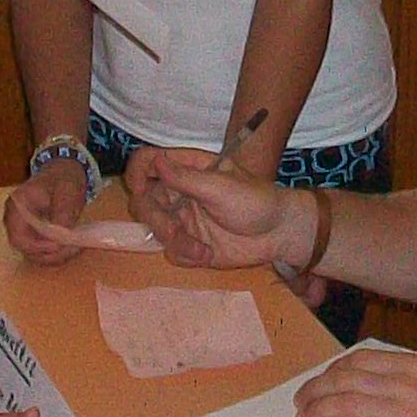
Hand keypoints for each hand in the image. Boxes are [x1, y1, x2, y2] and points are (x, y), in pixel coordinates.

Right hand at [2, 160, 94, 264]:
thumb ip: (62, 213)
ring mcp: (22, 227)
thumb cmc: (63, 179)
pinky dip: (54, 253)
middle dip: (49, 254)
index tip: (59, 246)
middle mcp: (15, 220)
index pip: (18, 236)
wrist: (64, 172)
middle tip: (71, 249)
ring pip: (33, 253)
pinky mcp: (32, 233)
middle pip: (24, 248)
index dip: (37, 247)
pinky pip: (40, 250)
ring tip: (74, 248)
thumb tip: (61, 237)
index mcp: (18, 206)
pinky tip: (70, 247)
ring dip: (53, 256)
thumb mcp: (67, 192)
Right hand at [126, 148, 304, 271]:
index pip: (148, 162)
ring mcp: (183, 220)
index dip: (136, 173)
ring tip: (200, 249)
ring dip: (173, 242)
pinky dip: (184, 255)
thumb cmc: (256, 201)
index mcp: (187, 169)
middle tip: (174, 231)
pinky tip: (207, 254)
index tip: (139, 190)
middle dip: (155, 219)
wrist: (279, 234)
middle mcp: (180, 193)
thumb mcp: (221, 187)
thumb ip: (186, 177)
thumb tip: (155, 161)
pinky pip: (171, 251)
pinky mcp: (190, 244)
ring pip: (155, 230)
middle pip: (144, 201)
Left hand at [298, 349, 416, 416]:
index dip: (330, 371)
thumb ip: (407, 378)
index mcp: (412, 365)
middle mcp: (404, 384)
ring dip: (317, 413)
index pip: (357, 361)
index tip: (318, 382)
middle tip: (301, 403)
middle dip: (315, 390)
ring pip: (344, 406)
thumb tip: (371, 382)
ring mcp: (402, 413)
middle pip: (343, 380)